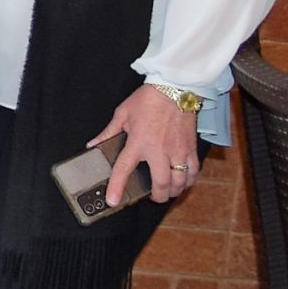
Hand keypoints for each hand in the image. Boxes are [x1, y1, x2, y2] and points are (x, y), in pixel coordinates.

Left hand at [92, 85, 202, 208]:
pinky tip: (184, 180)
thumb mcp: (122, 114)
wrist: (175, 87)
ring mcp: (178, 151)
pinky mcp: (191, 148)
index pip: (124, 169)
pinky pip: (194, 171)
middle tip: (153, 197)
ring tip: (168, 191)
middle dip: (157, 197)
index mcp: (138, 142)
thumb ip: (108, 133)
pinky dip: (189, 180)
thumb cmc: (148, 99)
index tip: (113, 200)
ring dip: (174, 191)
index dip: (117, 187)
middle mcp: (159, 150)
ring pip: (180, 182)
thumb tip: (93, 145)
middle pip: (161, 184)